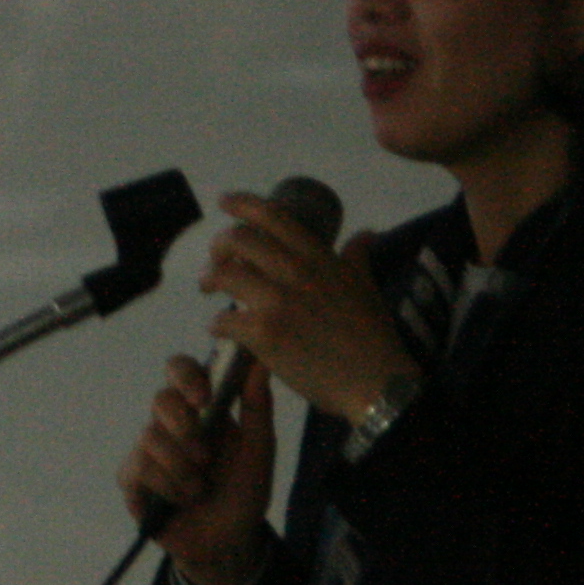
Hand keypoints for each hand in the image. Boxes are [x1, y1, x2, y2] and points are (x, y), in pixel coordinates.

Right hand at [121, 350, 274, 584]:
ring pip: (150, 437)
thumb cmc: (243, 492)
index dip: (186, 376)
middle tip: (205, 456)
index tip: (204, 398)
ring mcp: (147, 449)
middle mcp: (169, 423)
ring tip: (199, 491)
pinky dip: (165, 486)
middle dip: (184, 427)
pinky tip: (179, 501)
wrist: (228, 543)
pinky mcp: (131, 478)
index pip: (180, 370)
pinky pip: (138, 467)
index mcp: (199, 408)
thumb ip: (257, 408)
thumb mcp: (259, 452)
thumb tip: (258, 363)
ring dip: (181, 469)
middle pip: (160, 399)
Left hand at [202, 194, 413, 425]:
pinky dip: (215, 324)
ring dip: (209, 279)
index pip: (274, 217)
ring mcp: (278, 302)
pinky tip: (219, 330)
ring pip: (224, 275)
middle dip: (218, 246)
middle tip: (216, 262)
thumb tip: (366, 232)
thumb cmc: (373, 338)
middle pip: (239, 239)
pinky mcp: (264, 333)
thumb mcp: (367, 287)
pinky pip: (223, 319)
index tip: (223, 201)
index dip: (243, 204)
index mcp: (318, 259)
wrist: (375, 383)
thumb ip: (357, 257)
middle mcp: (296, 272)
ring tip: (208, 289)